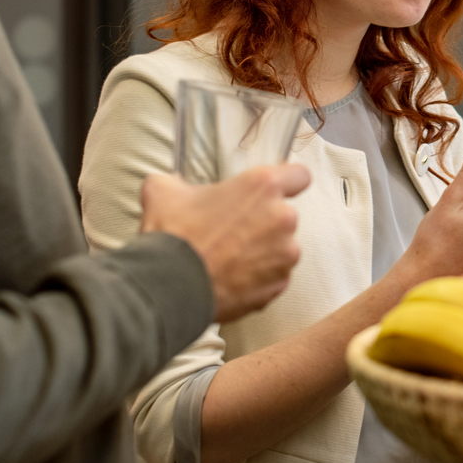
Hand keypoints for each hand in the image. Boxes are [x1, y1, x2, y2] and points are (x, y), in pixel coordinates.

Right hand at [139, 164, 311, 322]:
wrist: (169, 287)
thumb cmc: (172, 236)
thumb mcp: (164, 191)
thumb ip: (179, 182)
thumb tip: (171, 184)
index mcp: (262, 187)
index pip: (299, 175)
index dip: (287, 182)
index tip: (273, 192)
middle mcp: (283, 218)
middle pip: (283, 215)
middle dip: (262, 222)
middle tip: (231, 232)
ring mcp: (285, 254)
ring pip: (280, 248)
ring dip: (261, 251)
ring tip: (228, 258)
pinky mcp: (279, 284)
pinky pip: (273, 276)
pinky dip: (257, 277)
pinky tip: (231, 277)